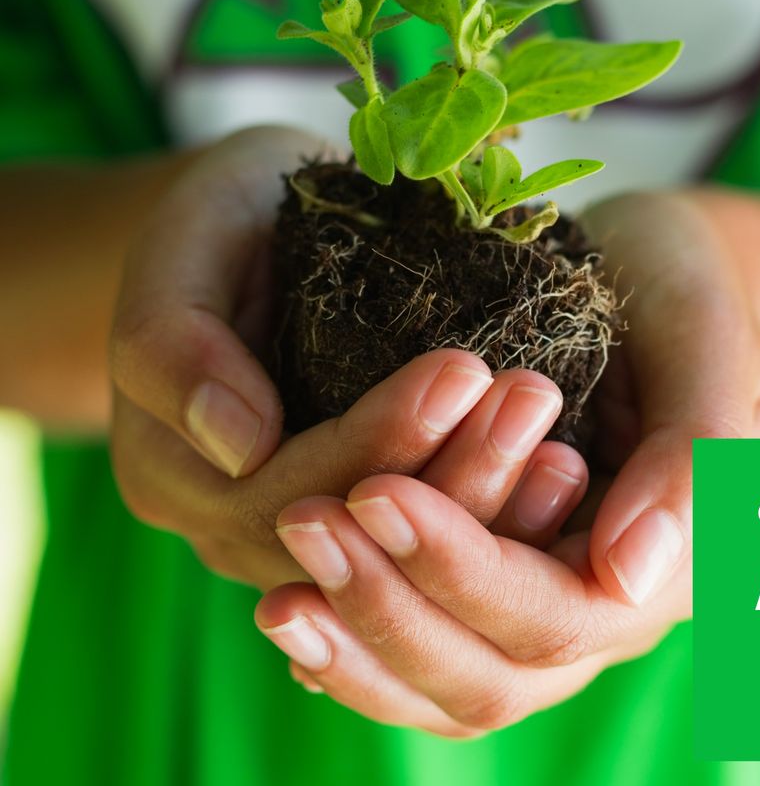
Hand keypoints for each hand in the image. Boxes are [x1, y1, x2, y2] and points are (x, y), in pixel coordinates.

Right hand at [108, 126, 587, 588]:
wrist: (259, 238)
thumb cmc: (223, 224)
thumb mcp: (184, 242)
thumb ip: (175, 341)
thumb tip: (238, 444)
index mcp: (170, 473)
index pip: (285, 487)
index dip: (378, 439)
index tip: (464, 370)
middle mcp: (234, 527)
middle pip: (355, 541)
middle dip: (453, 476)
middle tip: (533, 401)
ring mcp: (304, 540)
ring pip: (403, 562)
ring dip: (490, 509)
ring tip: (563, 449)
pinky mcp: (366, 529)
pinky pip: (430, 550)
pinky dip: (499, 523)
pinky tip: (561, 477)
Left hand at [256, 189, 759, 731]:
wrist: (654, 288)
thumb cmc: (683, 296)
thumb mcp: (703, 343)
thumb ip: (692, 459)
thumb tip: (632, 575)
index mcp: (662, 571)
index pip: (553, 615)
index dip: (460, 566)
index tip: (374, 491)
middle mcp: (600, 616)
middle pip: (490, 676)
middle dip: (390, 607)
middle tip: (302, 524)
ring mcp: (542, 612)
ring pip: (448, 688)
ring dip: (361, 646)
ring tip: (278, 598)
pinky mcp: (494, 592)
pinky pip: (424, 663)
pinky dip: (360, 653)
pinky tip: (299, 619)